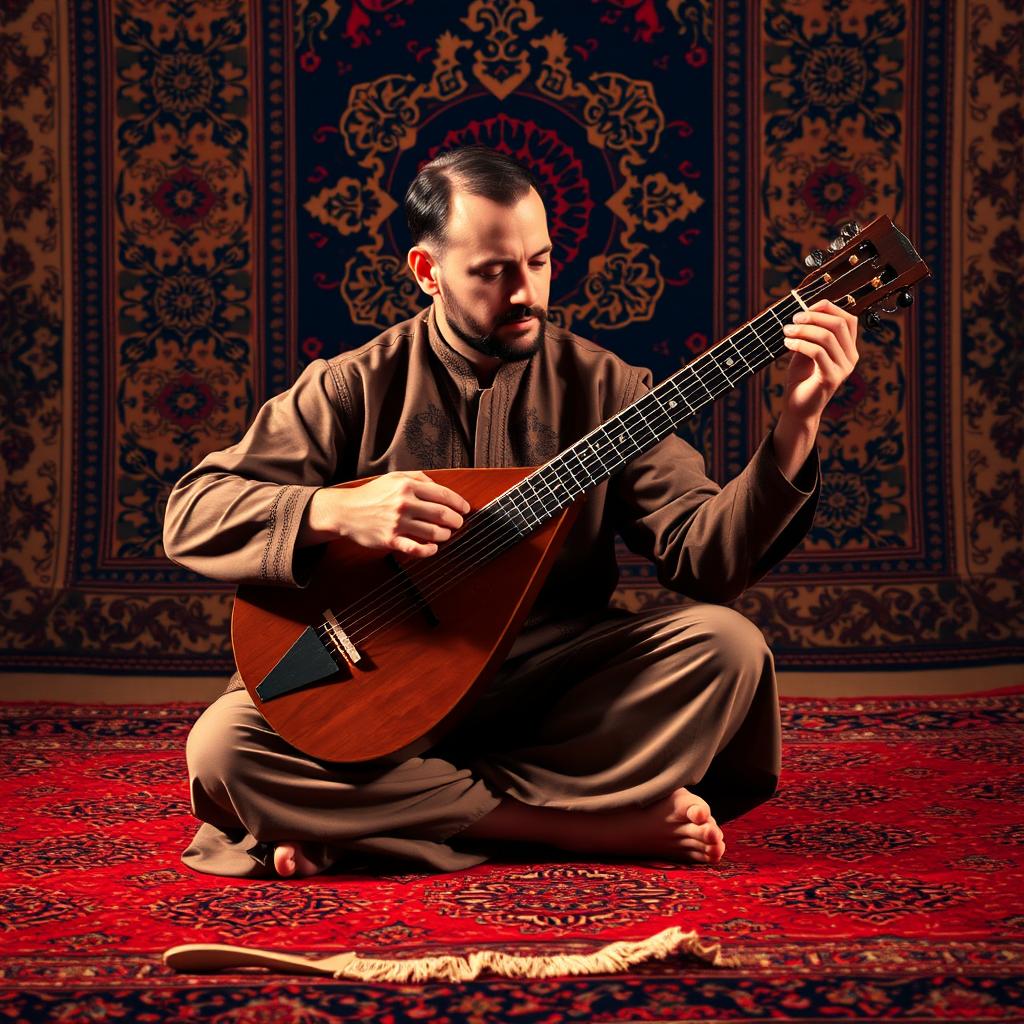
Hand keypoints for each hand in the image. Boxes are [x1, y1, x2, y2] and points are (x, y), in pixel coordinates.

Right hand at [300, 471, 470, 557]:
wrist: (345, 511)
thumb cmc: (371, 494)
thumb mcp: (393, 478)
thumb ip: (417, 478)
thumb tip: (437, 485)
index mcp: (407, 486)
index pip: (443, 495)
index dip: (459, 503)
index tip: (465, 509)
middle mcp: (404, 503)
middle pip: (442, 514)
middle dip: (456, 520)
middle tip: (458, 523)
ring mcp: (397, 523)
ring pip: (433, 532)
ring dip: (445, 535)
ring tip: (446, 534)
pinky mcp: (390, 539)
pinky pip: (415, 548)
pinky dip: (428, 550)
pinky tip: (433, 548)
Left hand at [780, 299, 858, 424]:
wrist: (798, 408)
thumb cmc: (802, 378)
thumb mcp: (807, 351)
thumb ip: (810, 334)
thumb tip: (804, 312)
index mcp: (848, 348)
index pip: (848, 319)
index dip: (829, 308)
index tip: (806, 307)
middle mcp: (851, 357)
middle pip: (839, 324)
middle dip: (814, 316)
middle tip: (794, 319)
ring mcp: (844, 368)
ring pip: (827, 337)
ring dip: (803, 330)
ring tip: (787, 331)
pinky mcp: (832, 378)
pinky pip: (818, 352)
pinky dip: (800, 344)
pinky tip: (787, 344)